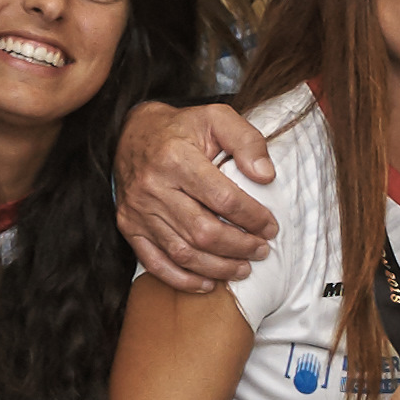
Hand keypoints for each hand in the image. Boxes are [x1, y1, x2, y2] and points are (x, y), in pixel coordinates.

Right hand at [118, 103, 281, 293]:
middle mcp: (153, 187)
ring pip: (182, 253)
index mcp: (176, 158)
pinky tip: (208, 283)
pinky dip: (183, 280)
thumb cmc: (181, 128)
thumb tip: (267, 176)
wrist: (131, 133)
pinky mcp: (129, 226)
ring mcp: (138, 211)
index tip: (270, 227)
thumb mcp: (218, 117)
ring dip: (217, 267)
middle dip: (239, 247)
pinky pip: (154, 263)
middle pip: (203, 232)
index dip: (252, 217)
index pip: (223, 198)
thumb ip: (247, 141)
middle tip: (261, 250)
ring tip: (243, 268)